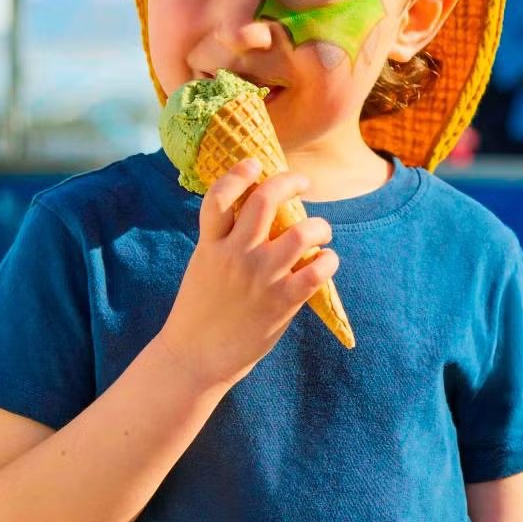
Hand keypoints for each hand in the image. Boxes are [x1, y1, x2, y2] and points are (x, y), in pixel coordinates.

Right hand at [156, 160, 338, 390]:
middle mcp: (235, 254)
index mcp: (210, 245)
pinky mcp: (281, 301)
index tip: (255, 163)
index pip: (219, 196)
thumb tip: (258, 219)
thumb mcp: (203, 268)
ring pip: (301, 231)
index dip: (238, 173)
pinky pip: (317, 268)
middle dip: (290, 181)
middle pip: (266, 200)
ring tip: (321, 231)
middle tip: (303, 182)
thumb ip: (224, 243)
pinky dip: (328, 260)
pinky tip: (326, 262)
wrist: (193, 358)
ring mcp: (259, 276)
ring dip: (320, 226)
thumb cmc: (200, 314)